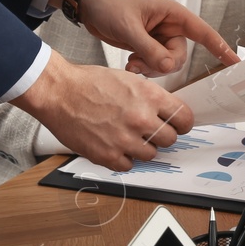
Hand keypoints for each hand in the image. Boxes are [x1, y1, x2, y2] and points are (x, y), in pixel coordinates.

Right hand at [13, 53, 193, 170]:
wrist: (59, 92)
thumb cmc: (89, 83)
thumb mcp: (129, 80)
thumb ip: (151, 97)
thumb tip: (166, 112)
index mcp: (149, 97)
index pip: (185, 118)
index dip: (183, 123)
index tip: (178, 125)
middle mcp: (140, 119)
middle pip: (170, 139)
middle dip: (162, 135)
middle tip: (149, 130)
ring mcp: (125, 140)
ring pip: (151, 154)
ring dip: (143, 147)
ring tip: (127, 135)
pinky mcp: (108, 156)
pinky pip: (129, 165)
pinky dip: (124, 158)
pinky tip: (115, 144)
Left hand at [75, 0, 239, 77]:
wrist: (90, 5)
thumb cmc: (110, 5)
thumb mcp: (129, 27)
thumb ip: (149, 48)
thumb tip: (167, 67)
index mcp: (173, 14)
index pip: (203, 33)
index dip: (220, 48)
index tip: (235, 63)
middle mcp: (170, 27)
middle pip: (180, 56)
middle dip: (162, 64)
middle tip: (139, 64)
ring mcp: (160, 38)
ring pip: (167, 64)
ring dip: (150, 68)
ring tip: (131, 63)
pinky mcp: (149, 47)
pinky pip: (155, 65)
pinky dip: (144, 68)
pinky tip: (130, 63)